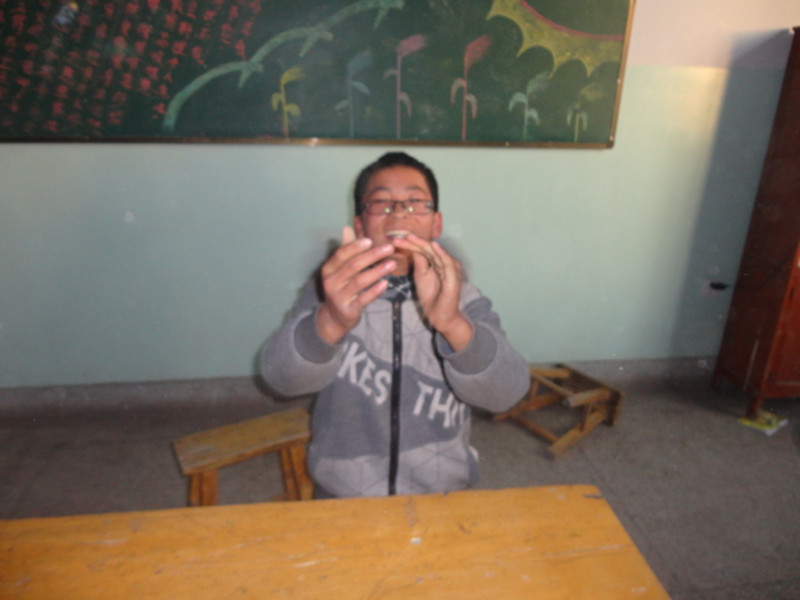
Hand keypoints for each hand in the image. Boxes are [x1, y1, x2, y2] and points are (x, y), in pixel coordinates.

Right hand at [316, 226, 395, 343]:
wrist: (335, 317)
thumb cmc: (341, 287)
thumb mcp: (340, 269)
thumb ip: (345, 250)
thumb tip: (346, 228)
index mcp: (329, 269)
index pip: (341, 254)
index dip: (355, 246)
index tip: (371, 240)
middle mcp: (331, 282)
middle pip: (353, 266)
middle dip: (372, 256)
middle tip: (389, 249)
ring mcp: (339, 297)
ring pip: (360, 282)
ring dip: (377, 271)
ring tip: (392, 264)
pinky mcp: (349, 310)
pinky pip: (363, 299)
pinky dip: (375, 291)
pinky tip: (386, 283)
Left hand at [392, 234, 472, 351]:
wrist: (439, 315)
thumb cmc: (431, 296)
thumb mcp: (421, 275)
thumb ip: (420, 261)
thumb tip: (414, 247)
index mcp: (438, 261)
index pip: (423, 249)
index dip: (409, 244)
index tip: (394, 240)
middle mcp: (445, 262)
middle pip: (428, 248)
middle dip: (412, 242)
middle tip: (397, 237)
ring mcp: (451, 268)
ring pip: (435, 252)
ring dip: (423, 243)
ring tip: (409, 237)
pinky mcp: (454, 277)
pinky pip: (448, 262)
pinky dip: (441, 253)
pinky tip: (433, 245)